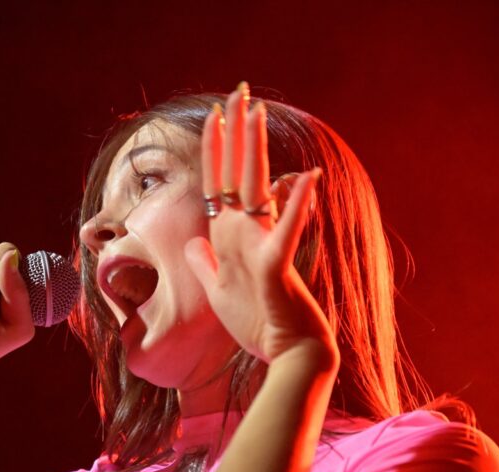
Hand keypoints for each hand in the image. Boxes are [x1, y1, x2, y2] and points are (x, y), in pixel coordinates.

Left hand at [184, 83, 336, 365]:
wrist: (288, 354)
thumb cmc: (258, 324)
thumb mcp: (218, 291)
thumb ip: (205, 264)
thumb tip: (193, 242)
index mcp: (232, 237)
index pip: (219, 184)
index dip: (216, 149)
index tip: (214, 114)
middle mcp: (249, 233)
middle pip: (239, 174)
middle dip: (236, 132)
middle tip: (238, 90)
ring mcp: (264, 245)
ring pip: (259, 189)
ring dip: (256, 151)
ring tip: (256, 114)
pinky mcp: (277, 266)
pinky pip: (286, 231)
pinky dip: (295, 207)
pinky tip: (305, 179)